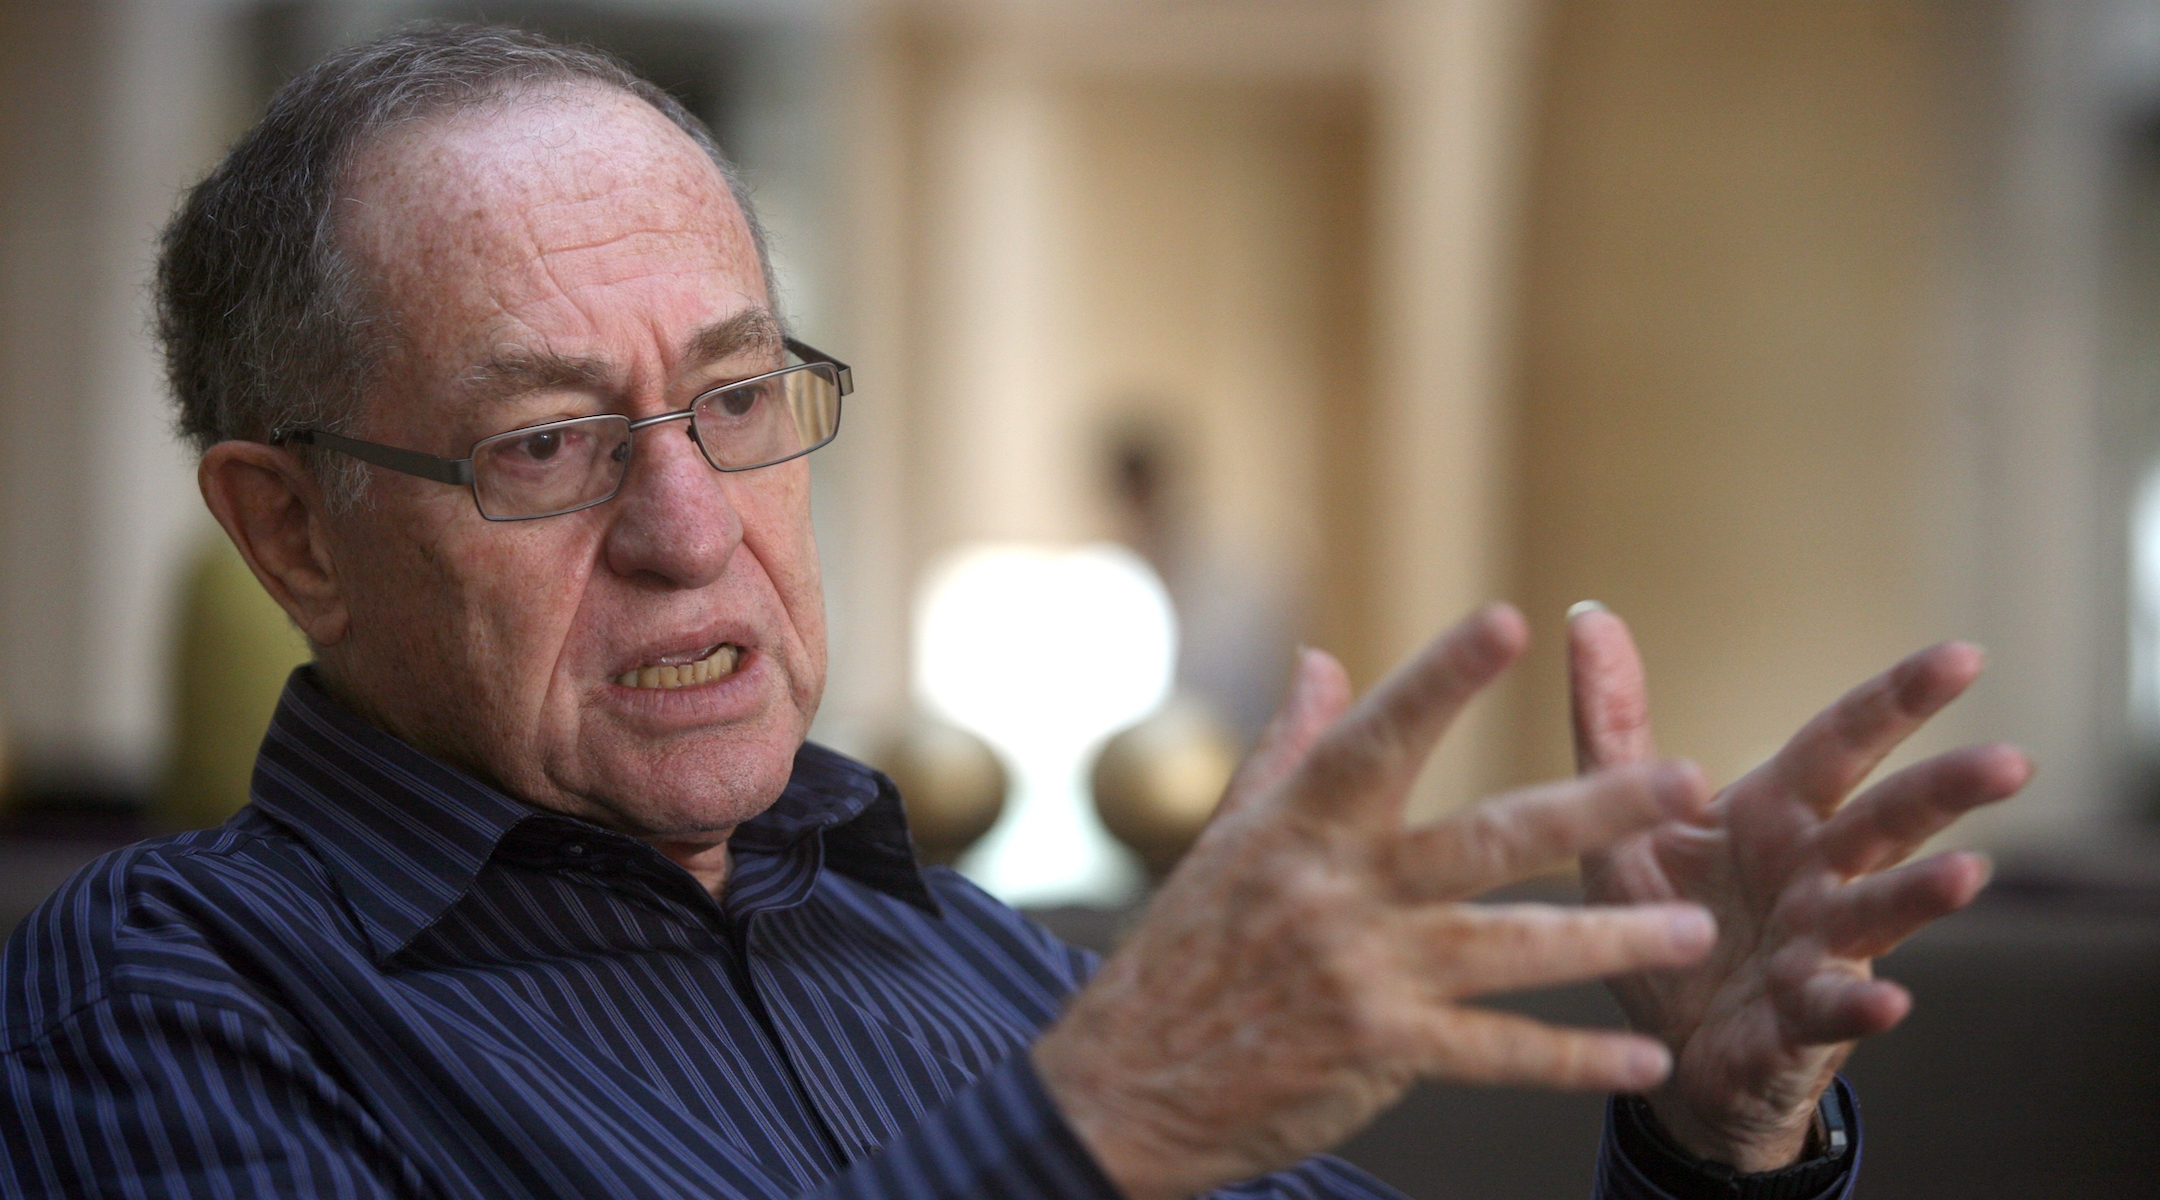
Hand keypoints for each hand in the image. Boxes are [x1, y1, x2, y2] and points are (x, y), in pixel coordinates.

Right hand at [1035, 605, 1722, 1199]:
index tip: (1510, 621)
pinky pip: (1494, 1054)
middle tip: (1685, 780)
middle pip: (1485, 839)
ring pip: (1510, 948)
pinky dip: (1571, 1059)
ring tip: (1692, 926)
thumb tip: (1321, 660)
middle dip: (1593, 808)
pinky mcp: (1377, 1052)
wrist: (1122, 1090)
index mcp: (1298, 825)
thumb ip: (1286, 750)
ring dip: (1609, 938)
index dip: (1443, 678)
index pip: (1378, 737)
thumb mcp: (1224, 844)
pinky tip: (1638, 1055)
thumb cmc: (1179, 958)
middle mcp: (1336, 890)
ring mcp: (1360, 973)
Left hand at [1567, 605, 2031, 1170]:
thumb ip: (1612, 723)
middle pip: (1888, 819)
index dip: (1898, 700)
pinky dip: (1858, 1006)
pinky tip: (1888, 1001)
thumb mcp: (1626, 820)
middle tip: (2011, 760)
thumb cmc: (1661, 918)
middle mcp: (1815, 872)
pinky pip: (1831, 1007)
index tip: (1964, 657)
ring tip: (1965, 873)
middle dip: (1946, 790)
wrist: (1661, 1046)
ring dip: (1925, 893)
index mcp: (1775, 814)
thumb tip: (1589, 614)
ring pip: (1881, 910)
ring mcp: (1818, 946)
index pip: (1843, 741)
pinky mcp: (1797, 1018)